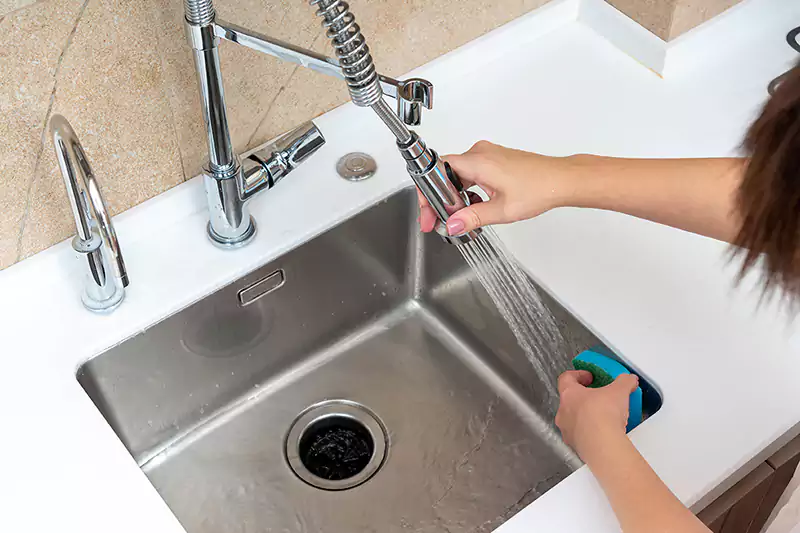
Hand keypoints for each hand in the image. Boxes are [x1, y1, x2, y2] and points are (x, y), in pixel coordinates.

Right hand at [417, 141, 578, 234]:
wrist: (561, 180)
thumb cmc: (540, 188)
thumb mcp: (501, 211)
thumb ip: (472, 218)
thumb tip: (452, 225)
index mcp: (478, 162)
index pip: (437, 171)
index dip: (427, 193)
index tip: (428, 212)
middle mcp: (480, 153)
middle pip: (445, 174)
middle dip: (439, 199)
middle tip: (438, 220)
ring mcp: (488, 155)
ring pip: (458, 174)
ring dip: (454, 195)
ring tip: (459, 216)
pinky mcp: (494, 159)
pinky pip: (470, 172)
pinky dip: (467, 189)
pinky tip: (474, 205)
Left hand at [555, 370, 638, 461]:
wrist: (603, 445)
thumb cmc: (603, 417)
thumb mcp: (619, 391)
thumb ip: (624, 382)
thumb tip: (628, 379)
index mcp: (569, 394)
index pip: (566, 378)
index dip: (578, 375)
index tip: (589, 377)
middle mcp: (563, 412)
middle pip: (570, 400)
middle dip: (584, 398)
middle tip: (598, 397)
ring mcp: (567, 431)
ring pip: (574, 420)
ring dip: (586, 417)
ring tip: (604, 417)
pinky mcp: (575, 445)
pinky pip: (581, 436)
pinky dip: (590, 433)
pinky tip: (604, 433)